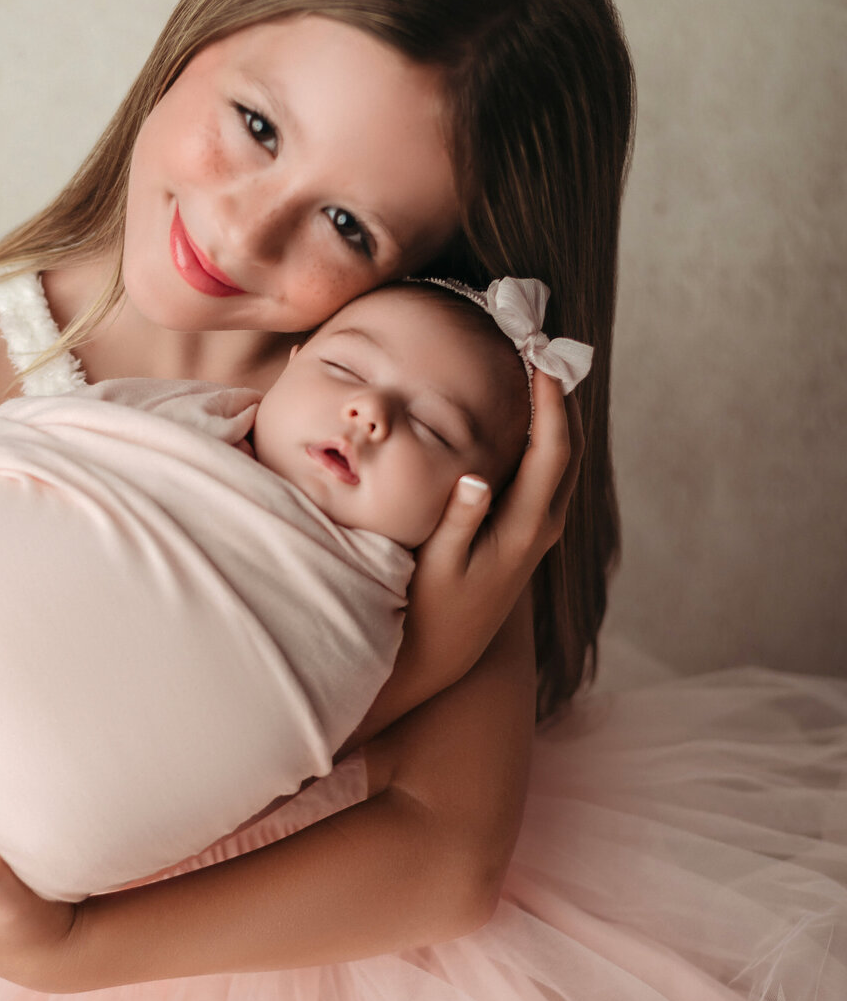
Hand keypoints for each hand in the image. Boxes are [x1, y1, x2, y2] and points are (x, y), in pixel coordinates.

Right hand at [407, 370, 581, 675]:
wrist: (443, 654)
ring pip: (563, 459)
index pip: (553, 451)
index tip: (542, 357)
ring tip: (536, 367)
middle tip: (544, 346)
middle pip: (570, 448)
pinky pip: (548, 471)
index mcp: (526, 528)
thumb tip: (476, 476)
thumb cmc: (429, 609)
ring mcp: (540, 530)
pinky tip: (520, 414)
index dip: (552, 402)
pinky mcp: (528, 532)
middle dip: (563, 396)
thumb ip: (458, 520)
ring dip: (556, 413)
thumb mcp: (436, 565)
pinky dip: (542, 434)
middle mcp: (543, 527)